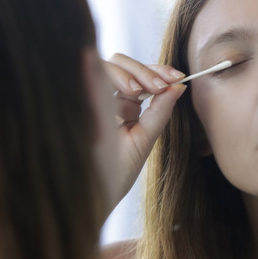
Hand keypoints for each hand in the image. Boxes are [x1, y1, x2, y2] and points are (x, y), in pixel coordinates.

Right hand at [102, 53, 186, 210]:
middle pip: (124, 64)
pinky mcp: (78, 97)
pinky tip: (129, 92)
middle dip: (145, 70)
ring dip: (130, 72)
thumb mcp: (143, 140)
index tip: (178, 77)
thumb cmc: (115, 173)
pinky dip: (113, 74)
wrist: (91, 194)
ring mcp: (90, 98)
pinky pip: (92, 71)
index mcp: (124, 106)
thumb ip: (160, 112)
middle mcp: (107, 99)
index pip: (140, 76)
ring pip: (109, 64)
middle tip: (160, 85)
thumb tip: (179, 85)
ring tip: (141, 92)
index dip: (159, 71)